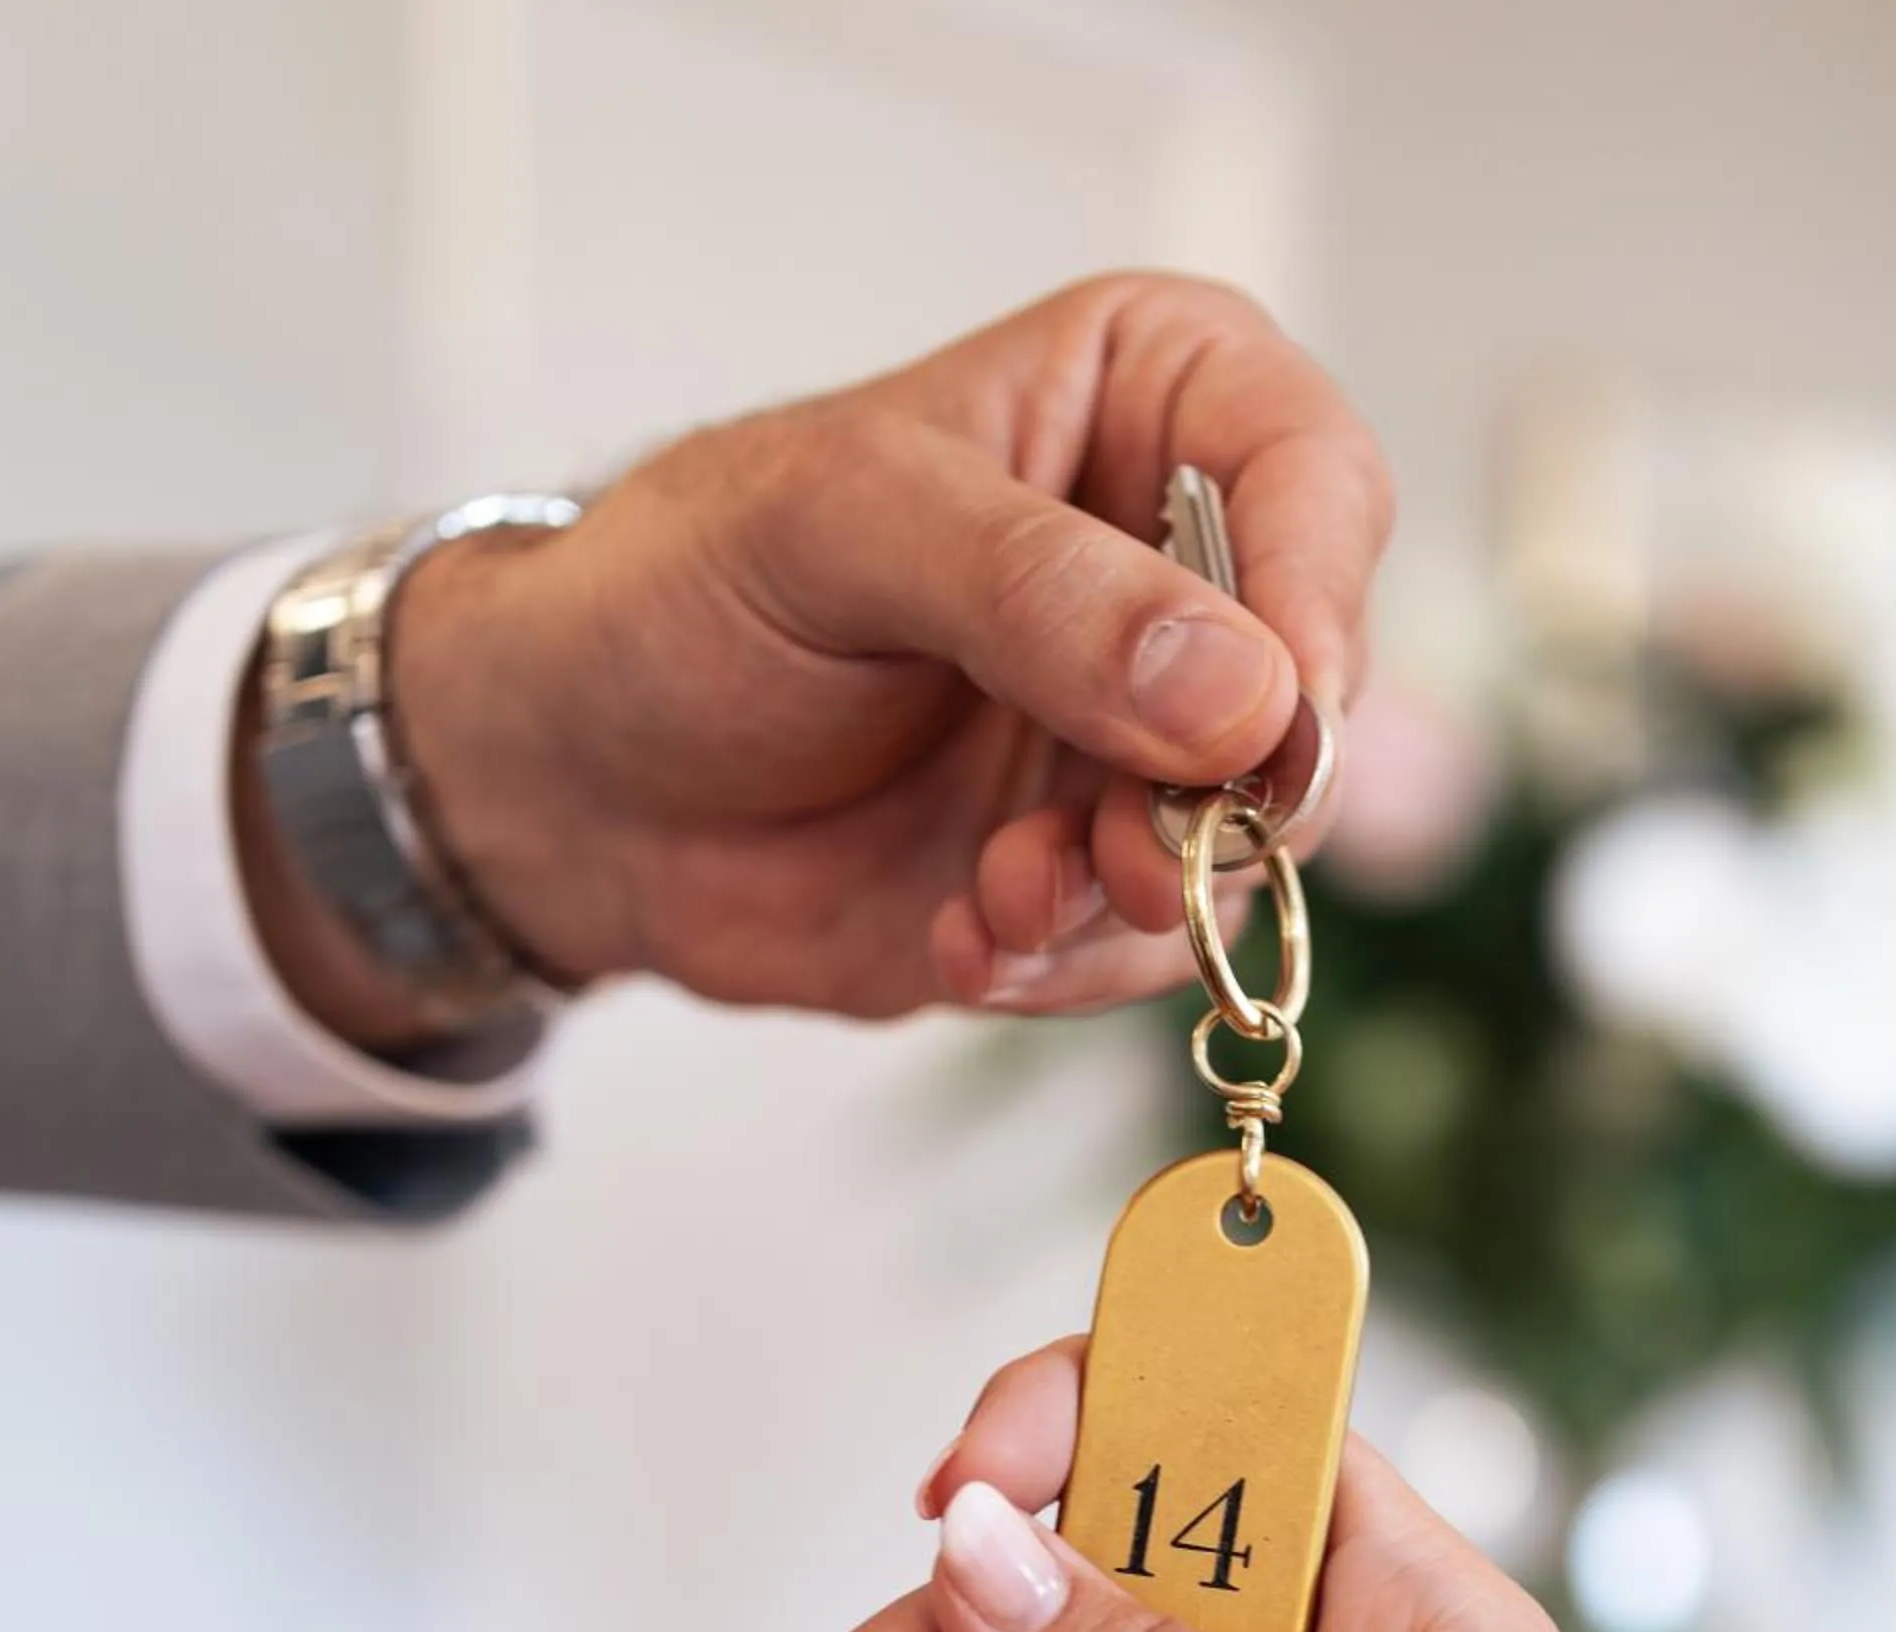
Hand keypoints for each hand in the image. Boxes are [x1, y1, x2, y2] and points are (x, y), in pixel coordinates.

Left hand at [312, 273, 1387, 1042]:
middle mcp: (1172, 571)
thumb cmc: (680, 593)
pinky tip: (963, 937)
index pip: (1316, 478)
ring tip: (1003, 900)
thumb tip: (1244, 694)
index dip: (1321, 600)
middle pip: (1312, 689)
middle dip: (1226, 795)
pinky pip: (1155, 942)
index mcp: (1144, 407)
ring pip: (1250, 839)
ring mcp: (1141, 735)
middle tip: (1121, 855)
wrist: (573, 782)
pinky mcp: (1096, 869)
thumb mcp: (838, 529)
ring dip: (1134, 895)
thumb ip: (1039, 593)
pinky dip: (1068, 960)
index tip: (1276, 719)